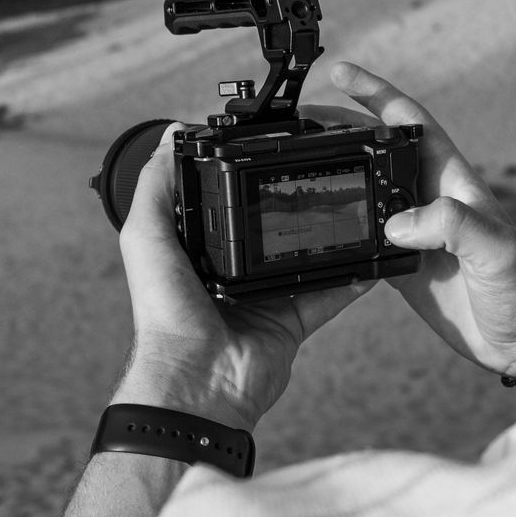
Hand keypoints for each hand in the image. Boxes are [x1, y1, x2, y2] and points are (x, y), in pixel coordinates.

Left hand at [117, 125, 368, 430]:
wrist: (196, 381)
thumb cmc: (164, 313)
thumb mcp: (146, 237)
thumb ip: (156, 186)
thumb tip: (170, 135)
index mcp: (196, 248)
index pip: (224, 201)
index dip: (242, 176)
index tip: (267, 149)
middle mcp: (232, 269)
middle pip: (270, 227)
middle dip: (292, 204)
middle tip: (319, 172)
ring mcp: (266, 296)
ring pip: (304, 256)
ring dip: (327, 236)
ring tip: (349, 203)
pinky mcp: (293, 320)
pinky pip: (329, 294)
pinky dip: (350, 278)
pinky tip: (369, 253)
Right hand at [329, 62, 515, 380]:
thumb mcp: (496, 249)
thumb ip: (453, 224)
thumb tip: (397, 221)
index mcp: (452, 179)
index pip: (410, 122)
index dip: (377, 94)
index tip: (343, 73)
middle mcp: (429, 196)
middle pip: (377, 148)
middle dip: (341, 126)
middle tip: (302, 118)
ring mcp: (415, 228)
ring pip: (365, 187)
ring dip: (336, 170)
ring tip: (299, 157)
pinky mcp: (402, 261)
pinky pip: (363, 234)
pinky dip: (339, 222)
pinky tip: (317, 218)